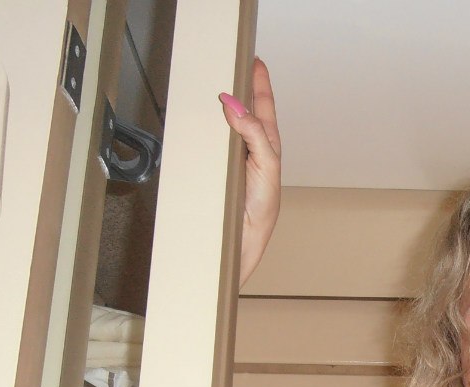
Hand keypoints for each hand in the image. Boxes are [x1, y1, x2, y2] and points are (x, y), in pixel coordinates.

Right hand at [220, 58, 280, 285]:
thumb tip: (236, 105)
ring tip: (219, 82)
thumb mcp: (266, 166)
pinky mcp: (216, 167)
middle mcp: (251, 150)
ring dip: (224, 104)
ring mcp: (232, 158)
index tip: (254, 61)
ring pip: (228, 123)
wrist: (241, 242)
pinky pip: (211, 140)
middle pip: (246, 110)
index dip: (259, 83)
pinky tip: (201, 118)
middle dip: (241, 87)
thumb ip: (254, 135)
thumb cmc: (260, 211)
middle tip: (234, 62)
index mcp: (268, 147)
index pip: (263, 107)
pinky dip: (208, 125)